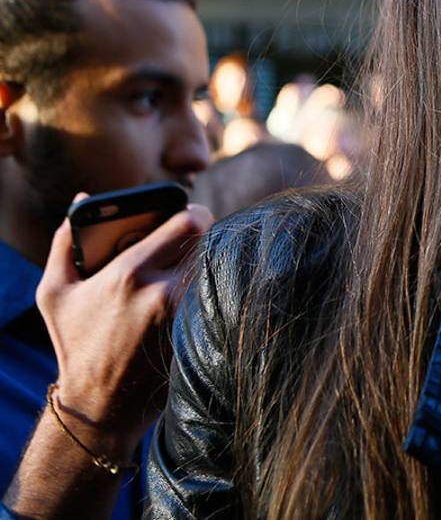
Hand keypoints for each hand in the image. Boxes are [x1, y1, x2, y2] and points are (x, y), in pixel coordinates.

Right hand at [35, 200, 214, 461]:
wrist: (99, 406)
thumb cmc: (75, 344)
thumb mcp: (54, 293)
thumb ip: (64, 241)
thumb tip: (81, 198)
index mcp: (129, 273)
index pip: (187, 222)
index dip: (195, 211)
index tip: (192, 212)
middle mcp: (163, 292)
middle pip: (211, 242)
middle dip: (208, 234)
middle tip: (200, 237)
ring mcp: (186, 316)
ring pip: (219, 269)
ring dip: (215, 261)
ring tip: (202, 262)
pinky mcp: (200, 336)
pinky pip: (221, 298)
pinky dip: (219, 288)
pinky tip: (211, 288)